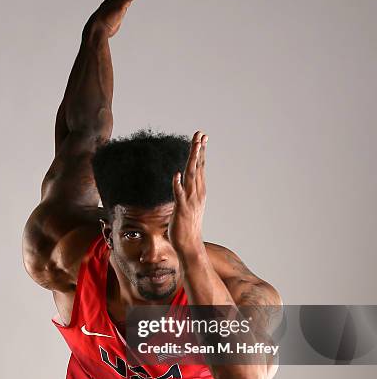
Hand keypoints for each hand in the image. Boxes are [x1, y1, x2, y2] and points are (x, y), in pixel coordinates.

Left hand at [169, 131, 207, 256]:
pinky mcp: (181, 209)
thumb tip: (184, 181)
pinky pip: (179, 195)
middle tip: (200, 134)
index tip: (202, 137)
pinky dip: (178, 185)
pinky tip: (176, 175)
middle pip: (197, 168)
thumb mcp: (189, 204)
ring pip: (191, 177)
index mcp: (198, 191)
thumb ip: (187, 191)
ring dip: (193, 161)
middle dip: (198, 150)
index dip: (201, 152)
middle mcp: (196, 193)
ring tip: (194, 147)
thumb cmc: (187, 225)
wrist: (189, 244)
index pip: (200, 167)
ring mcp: (190, 200)